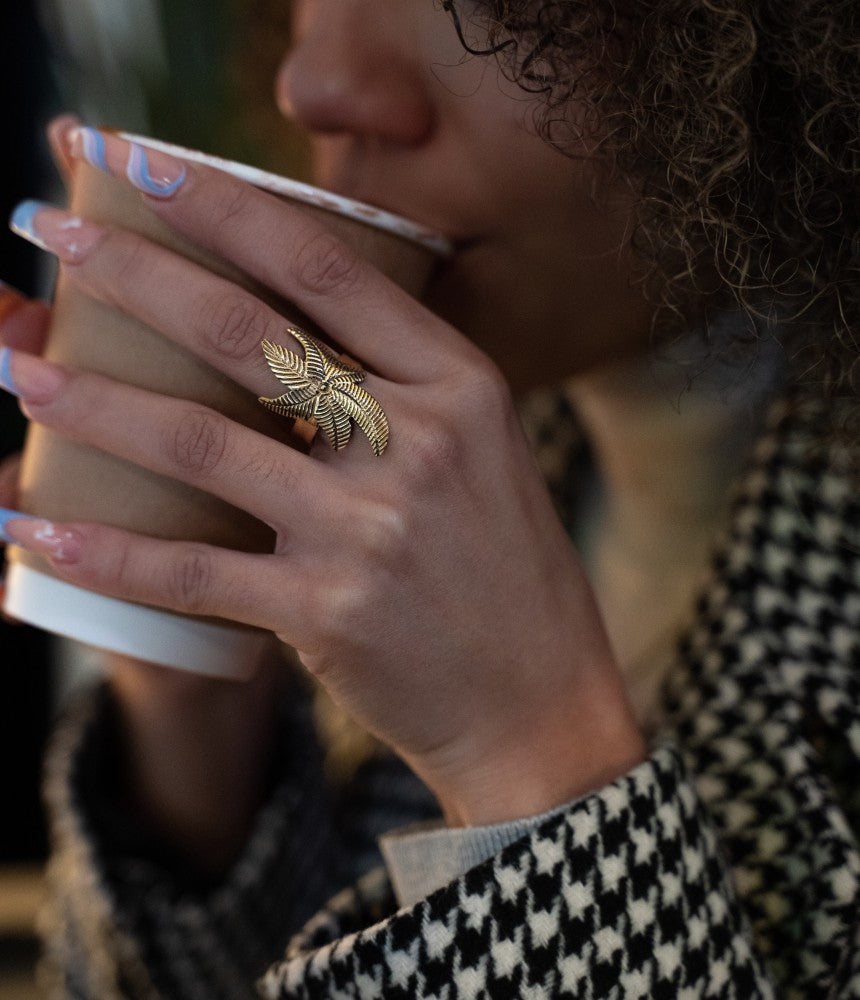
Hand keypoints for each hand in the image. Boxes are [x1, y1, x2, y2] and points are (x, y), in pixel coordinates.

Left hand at [5, 128, 644, 825]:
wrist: (540, 702)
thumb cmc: (505, 569)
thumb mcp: (481, 452)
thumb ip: (401, 388)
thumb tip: (288, 333)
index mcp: (461, 384)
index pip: (327, 269)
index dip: (224, 205)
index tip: (142, 164)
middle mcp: (417, 443)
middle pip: (246, 334)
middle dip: (130, 272)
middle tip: (47, 223)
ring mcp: (369, 529)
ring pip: (200, 444)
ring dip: (92, 402)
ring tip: (18, 368)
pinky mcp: (326, 610)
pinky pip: (190, 571)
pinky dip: (104, 549)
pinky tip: (33, 522)